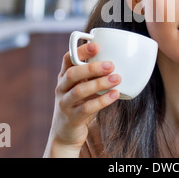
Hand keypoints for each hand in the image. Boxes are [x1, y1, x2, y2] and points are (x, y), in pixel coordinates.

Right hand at [44, 42, 120, 156]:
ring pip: (79, 91)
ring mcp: (64, 103)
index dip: (80, 50)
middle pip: (73, 74)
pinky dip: (102, 101)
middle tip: (111, 64)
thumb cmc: (79, 105)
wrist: (65, 134)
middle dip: (92, 67)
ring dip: (99, 83)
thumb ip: (93, 76)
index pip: (67, 59)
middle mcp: (61, 88)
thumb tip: (115, 60)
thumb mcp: (83, 87)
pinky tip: (114, 95)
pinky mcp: (72, 118)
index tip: (96, 45)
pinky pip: (86, 108)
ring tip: (117, 78)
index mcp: (64, 77)